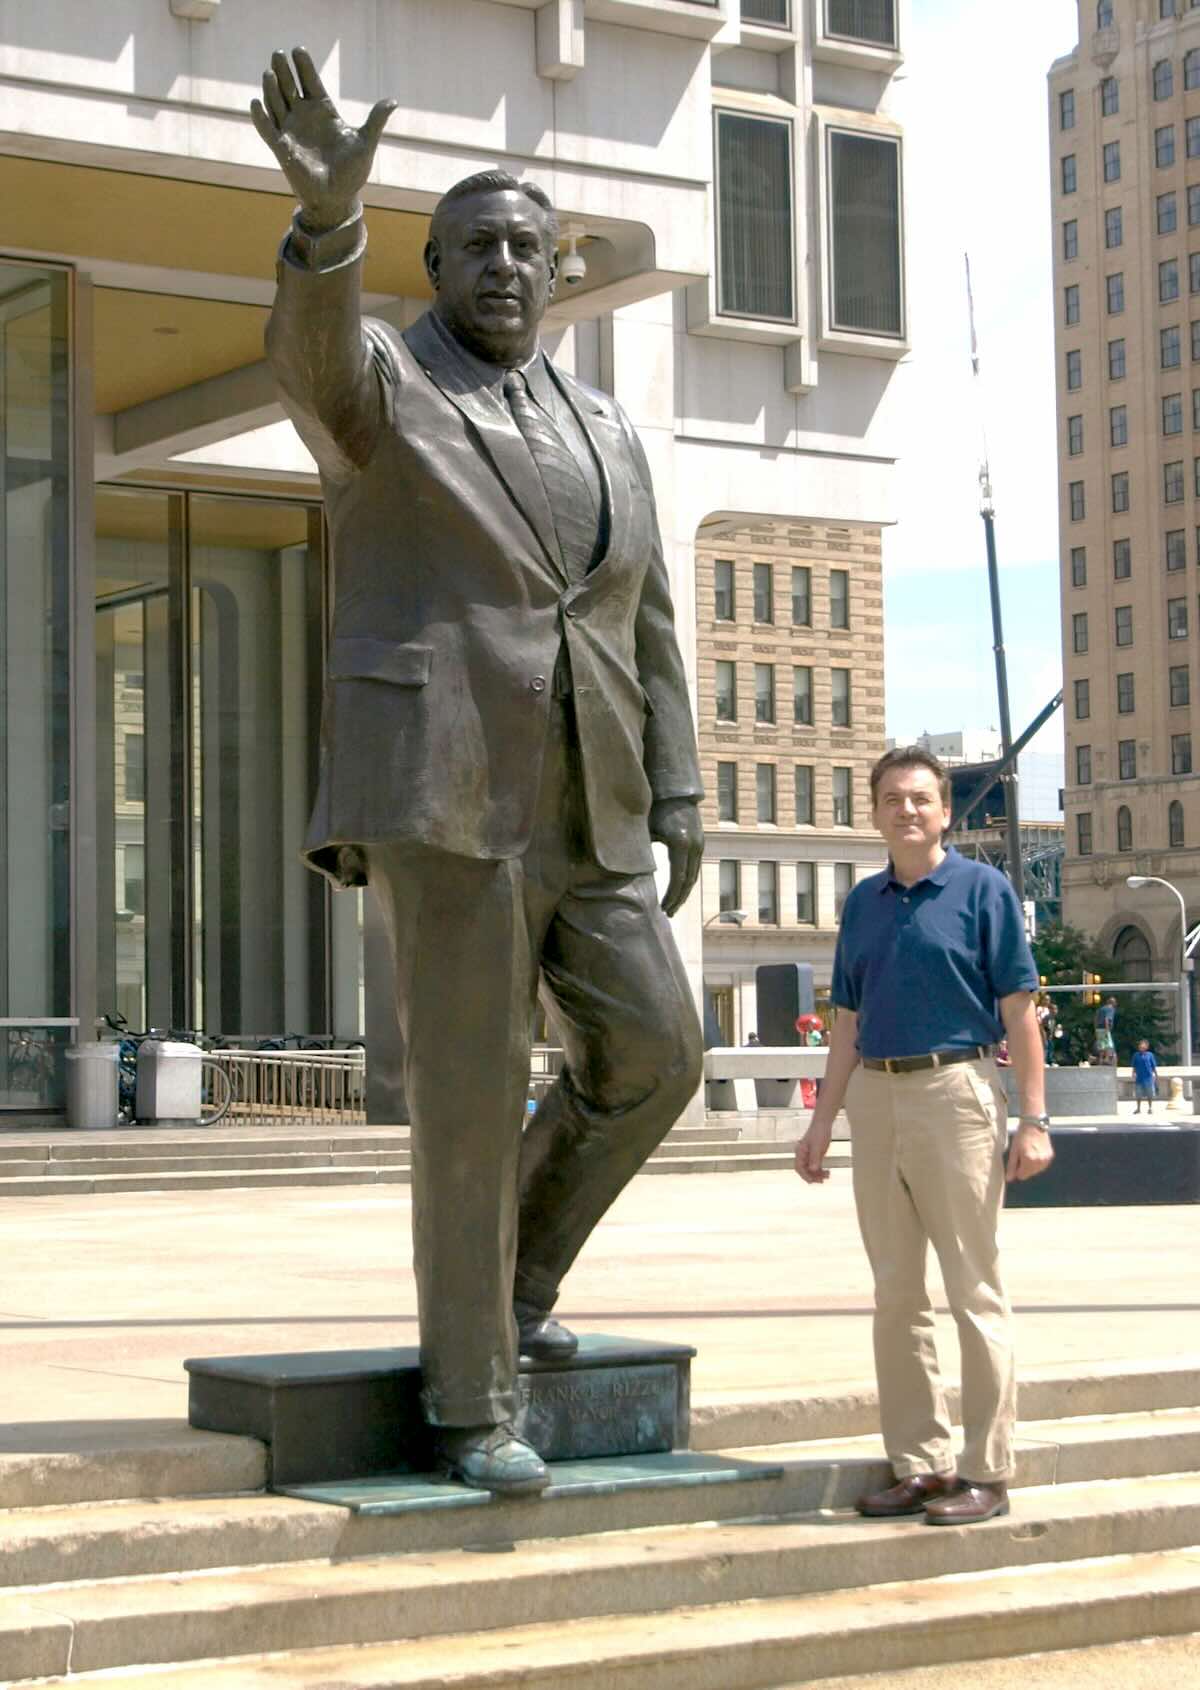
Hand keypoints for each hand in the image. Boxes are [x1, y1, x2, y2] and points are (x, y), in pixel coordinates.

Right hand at [250, 47, 395, 229]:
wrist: (339, 199)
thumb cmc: (352, 172)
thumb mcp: (366, 143)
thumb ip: (375, 120)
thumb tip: (393, 101)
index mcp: (324, 111)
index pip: (311, 82)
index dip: (304, 66)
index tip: (298, 50)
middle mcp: (304, 116)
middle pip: (290, 87)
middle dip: (284, 71)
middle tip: (279, 54)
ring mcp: (291, 131)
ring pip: (276, 103)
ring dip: (271, 89)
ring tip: (270, 73)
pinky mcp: (282, 149)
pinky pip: (268, 130)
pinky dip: (260, 118)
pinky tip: (256, 103)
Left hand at [649, 798, 702, 916]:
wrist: (674, 789)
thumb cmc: (653, 808)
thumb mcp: (645, 829)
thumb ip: (641, 851)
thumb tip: (629, 876)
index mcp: (680, 844)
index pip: (678, 879)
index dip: (671, 897)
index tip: (663, 910)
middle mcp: (694, 845)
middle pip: (689, 881)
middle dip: (679, 899)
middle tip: (668, 913)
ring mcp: (700, 843)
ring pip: (694, 875)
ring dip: (684, 891)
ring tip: (673, 905)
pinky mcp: (700, 841)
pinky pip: (695, 866)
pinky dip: (687, 880)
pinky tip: (678, 888)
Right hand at [794, 1118, 832, 1183]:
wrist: (823, 1124)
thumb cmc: (819, 1132)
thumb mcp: (817, 1146)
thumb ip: (814, 1158)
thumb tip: (812, 1169)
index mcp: (800, 1152)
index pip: (799, 1167)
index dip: (804, 1175)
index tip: (811, 1181)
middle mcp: (803, 1155)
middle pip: (805, 1170)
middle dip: (813, 1176)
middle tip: (822, 1181)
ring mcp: (809, 1156)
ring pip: (811, 1170)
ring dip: (818, 1175)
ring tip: (828, 1176)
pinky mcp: (815, 1156)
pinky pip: (816, 1167)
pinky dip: (821, 1171)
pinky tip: (828, 1173)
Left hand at [1006, 1124, 1053, 1182]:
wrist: (1034, 1125)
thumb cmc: (1021, 1137)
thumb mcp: (1013, 1151)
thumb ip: (1011, 1166)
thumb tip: (1009, 1180)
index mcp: (1029, 1160)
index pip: (1021, 1176)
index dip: (1017, 1169)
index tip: (1017, 1159)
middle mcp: (1039, 1161)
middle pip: (1029, 1174)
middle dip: (1024, 1167)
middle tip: (1023, 1154)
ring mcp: (1046, 1159)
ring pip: (1036, 1171)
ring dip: (1031, 1165)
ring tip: (1029, 1151)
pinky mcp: (1050, 1156)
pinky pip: (1042, 1166)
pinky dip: (1037, 1162)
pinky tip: (1035, 1152)